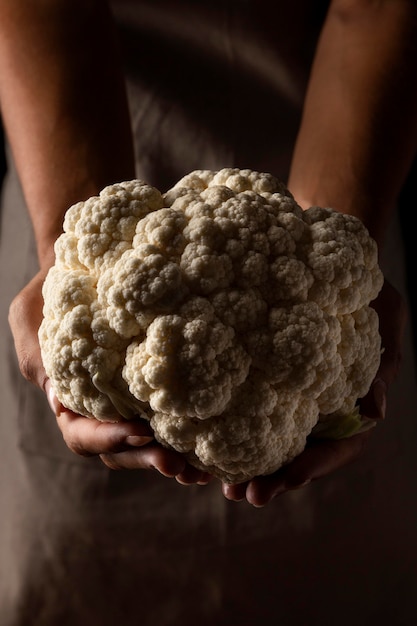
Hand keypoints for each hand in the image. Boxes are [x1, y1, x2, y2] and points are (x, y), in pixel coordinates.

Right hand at [9, 271, 210, 484]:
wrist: (86, 275)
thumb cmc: (52, 296)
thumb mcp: (29, 317)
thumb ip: (40, 359)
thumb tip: (60, 404)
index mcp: (67, 402)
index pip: (82, 434)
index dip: (109, 438)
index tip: (140, 432)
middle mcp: (98, 411)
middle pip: (120, 449)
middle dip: (146, 459)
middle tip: (175, 465)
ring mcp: (127, 405)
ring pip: (147, 444)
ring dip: (171, 459)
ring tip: (198, 470)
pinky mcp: (152, 393)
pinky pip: (168, 421)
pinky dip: (187, 440)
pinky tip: (208, 450)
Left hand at [223, 278, 406, 505]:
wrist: (331, 258)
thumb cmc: (365, 289)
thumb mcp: (387, 314)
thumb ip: (383, 363)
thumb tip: (375, 412)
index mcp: (352, 399)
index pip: (342, 444)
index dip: (318, 464)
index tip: (292, 477)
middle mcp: (321, 406)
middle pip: (302, 454)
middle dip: (277, 479)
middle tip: (248, 495)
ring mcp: (294, 396)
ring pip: (273, 442)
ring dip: (250, 468)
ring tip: (223, 488)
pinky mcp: (267, 381)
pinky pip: (251, 412)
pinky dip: (232, 435)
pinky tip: (207, 450)